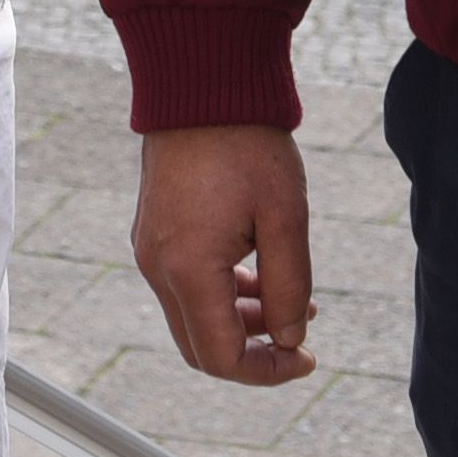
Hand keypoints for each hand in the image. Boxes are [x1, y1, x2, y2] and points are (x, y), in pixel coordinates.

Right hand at [131, 124, 317, 386]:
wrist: (201, 85)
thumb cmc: (247, 144)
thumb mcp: (285, 218)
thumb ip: (289, 288)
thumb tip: (290, 340)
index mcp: (189, 269)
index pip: (221, 358)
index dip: (267, 371)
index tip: (307, 358)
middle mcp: (158, 268)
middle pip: (200, 348)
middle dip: (252, 355)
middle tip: (299, 341)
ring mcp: (149, 251)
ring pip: (191, 318)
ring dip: (239, 324)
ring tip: (292, 305)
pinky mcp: (153, 234)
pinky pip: (183, 287)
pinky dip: (220, 296)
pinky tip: (259, 277)